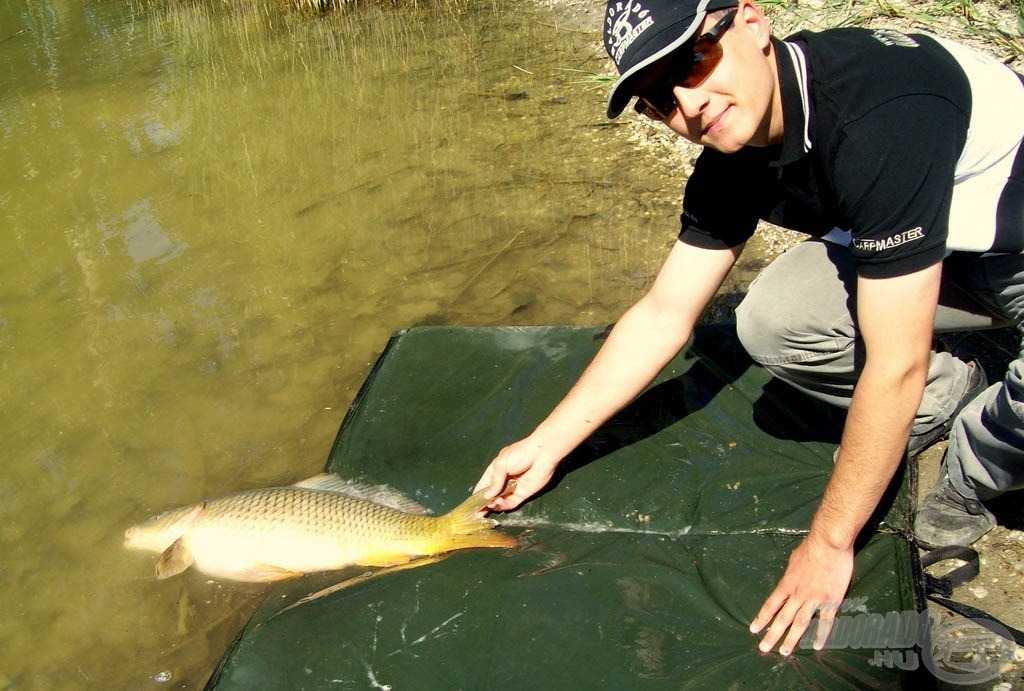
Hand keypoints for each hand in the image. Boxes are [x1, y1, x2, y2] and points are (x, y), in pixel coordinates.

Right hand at [473, 436, 559, 511]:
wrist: (542, 454)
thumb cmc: (519, 454)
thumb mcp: (501, 464)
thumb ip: (494, 482)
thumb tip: (487, 497)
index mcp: (495, 471)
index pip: (483, 485)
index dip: (476, 495)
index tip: (470, 506)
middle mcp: (503, 481)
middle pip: (491, 496)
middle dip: (483, 504)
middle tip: (476, 514)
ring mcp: (512, 489)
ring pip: (499, 501)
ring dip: (493, 504)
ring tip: (489, 504)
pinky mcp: (522, 495)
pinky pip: (510, 503)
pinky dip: (503, 506)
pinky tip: (498, 503)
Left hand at [749, 534, 853, 654]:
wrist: (829, 542)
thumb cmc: (811, 547)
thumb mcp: (793, 559)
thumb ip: (791, 573)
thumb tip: (790, 579)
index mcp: (787, 583)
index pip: (771, 604)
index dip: (762, 618)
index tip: (753, 629)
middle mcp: (798, 594)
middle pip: (782, 618)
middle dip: (772, 634)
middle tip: (764, 649)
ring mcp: (814, 598)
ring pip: (800, 623)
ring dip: (791, 639)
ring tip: (784, 652)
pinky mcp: (831, 600)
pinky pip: (825, 621)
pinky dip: (821, 634)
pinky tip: (817, 646)